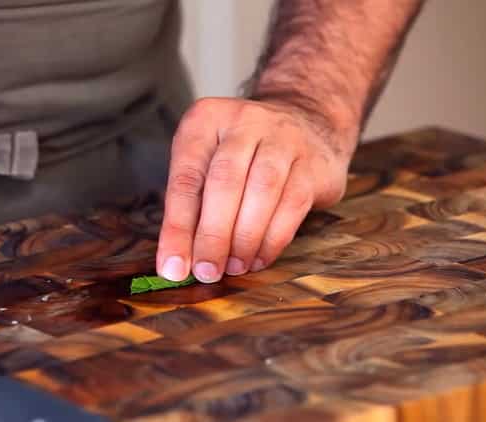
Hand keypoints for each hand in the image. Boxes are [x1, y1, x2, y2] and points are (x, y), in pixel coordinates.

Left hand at [156, 97, 355, 282]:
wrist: (308, 119)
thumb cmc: (242, 154)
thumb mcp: (207, 163)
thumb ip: (191, 208)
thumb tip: (178, 263)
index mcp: (205, 120)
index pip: (185, 179)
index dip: (177, 228)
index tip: (172, 267)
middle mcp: (244, 121)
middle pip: (224, 182)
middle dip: (212, 236)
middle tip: (206, 272)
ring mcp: (283, 138)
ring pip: (261, 191)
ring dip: (244, 239)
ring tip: (233, 268)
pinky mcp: (313, 162)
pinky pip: (292, 204)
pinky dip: (273, 239)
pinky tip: (258, 259)